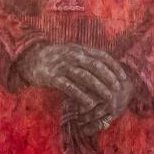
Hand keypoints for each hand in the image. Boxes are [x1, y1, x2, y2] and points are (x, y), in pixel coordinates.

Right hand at [15, 43, 135, 134]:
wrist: (30, 58)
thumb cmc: (55, 58)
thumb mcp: (72, 52)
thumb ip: (86, 57)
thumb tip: (106, 66)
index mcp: (79, 50)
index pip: (102, 56)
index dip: (114, 66)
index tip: (123, 77)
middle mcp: (73, 56)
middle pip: (95, 66)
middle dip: (109, 77)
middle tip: (118, 89)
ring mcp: (62, 66)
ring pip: (84, 76)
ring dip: (99, 87)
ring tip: (109, 98)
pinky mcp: (53, 77)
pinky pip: (69, 87)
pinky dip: (81, 95)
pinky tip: (89, 104)